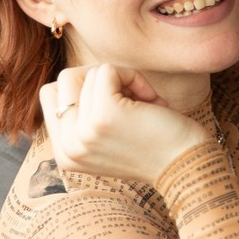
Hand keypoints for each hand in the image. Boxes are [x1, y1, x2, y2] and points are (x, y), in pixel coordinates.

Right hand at [42, 64, 210, 185]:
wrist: (187, 168)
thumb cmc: (155, 145)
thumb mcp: (107, 138)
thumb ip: (83, 117)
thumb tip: (74, 76)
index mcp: (65, 155)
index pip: (51, 95)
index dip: (84, 90)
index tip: (115, 109)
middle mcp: (68, 148)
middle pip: (65, 80)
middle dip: (99, 82)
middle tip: (130, 103)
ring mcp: (83, 133)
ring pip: (88, 73)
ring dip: (122, 81)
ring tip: (143, 107)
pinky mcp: (103, 115)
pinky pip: (106, 70)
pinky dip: (133, 76)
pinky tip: (151, 101)